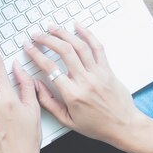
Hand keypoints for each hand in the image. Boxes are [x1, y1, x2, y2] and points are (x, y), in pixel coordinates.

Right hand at [23, 23, 143, 146]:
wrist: (124, 127)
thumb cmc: (96, 126)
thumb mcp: (67, 121)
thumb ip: (48, 103)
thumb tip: (35, 86)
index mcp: (73, 94)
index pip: (50, 68)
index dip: (35, 54)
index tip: (28, 46)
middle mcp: (85, 81)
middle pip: (64, 51)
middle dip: (47, 39)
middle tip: (37, 35)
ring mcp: (98, 73)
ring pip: (80, 46)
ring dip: (64, 33)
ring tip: (52, 27)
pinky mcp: (108, 69)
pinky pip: (98, 47)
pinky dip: (87, 34)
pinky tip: (78, 26)